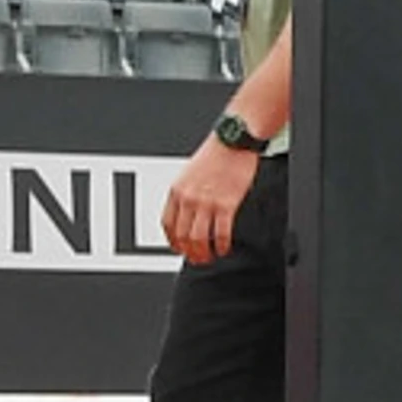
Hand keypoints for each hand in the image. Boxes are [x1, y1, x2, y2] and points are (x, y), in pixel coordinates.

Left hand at [163, 139, 257, 262]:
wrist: (233, 142)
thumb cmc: (215, 154)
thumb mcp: (189, 174)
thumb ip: (186, 195)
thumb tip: (189, 214)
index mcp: (176, 191)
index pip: (168, 225)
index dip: (173, 242)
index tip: (180, 248)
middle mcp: (188, 198)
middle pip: (182, 236)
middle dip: (189, 252)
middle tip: (196, 259)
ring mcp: (207, 203)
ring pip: (199, 239)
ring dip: (203, 253)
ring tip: (209, 257)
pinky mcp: (227, 205)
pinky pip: (220, 233)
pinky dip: (221, 246)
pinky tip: (224, 248)